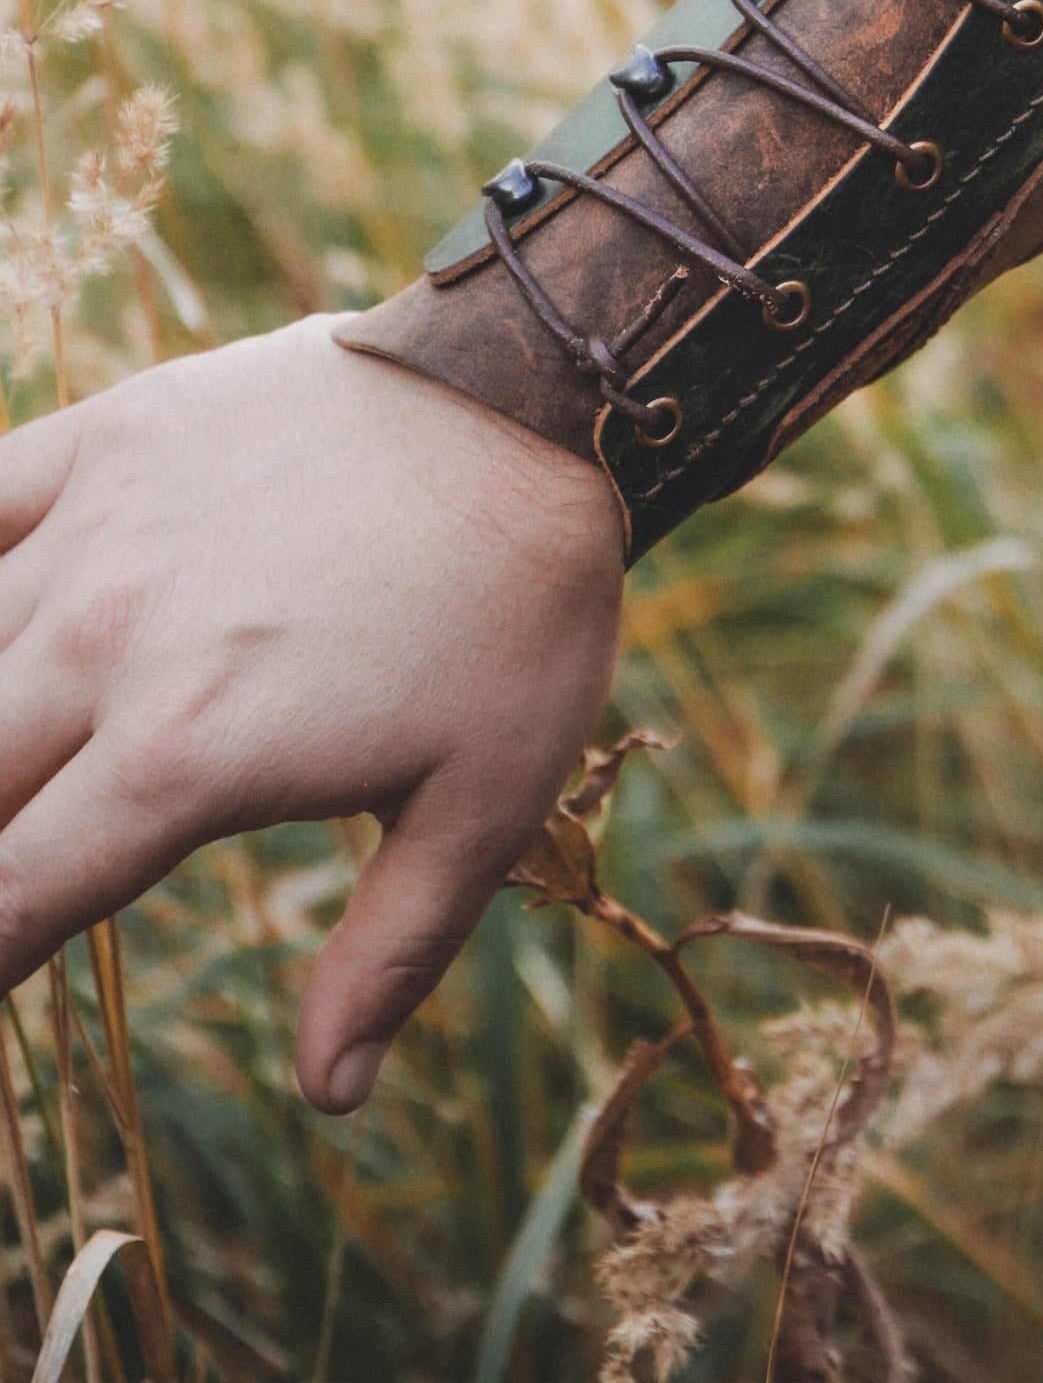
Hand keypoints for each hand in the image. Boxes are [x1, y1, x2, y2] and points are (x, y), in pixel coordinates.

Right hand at [0, 316, 623, 1110]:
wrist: (541, 396)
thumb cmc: (520, 608)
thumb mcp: (488, 803)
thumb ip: (393, 953)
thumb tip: (330, 1094)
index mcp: (188, 755)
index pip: (10, 900)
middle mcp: (108, 643)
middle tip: (20, 855)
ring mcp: (96, 531)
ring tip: (17, 758)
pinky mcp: (110, 436)